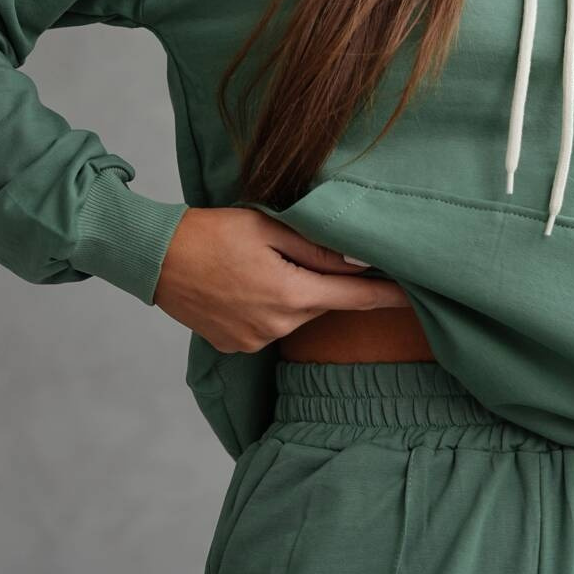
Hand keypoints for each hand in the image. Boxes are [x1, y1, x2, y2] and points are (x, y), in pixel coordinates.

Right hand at [152, 207, 411, 353]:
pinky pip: (270, 325)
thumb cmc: (211, 232)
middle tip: (297, 250)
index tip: (419, 296)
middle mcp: (277, 326)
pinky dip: (268, 305)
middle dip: (324, 281)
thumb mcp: (268, 227)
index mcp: (290, 294)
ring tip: (259, 263)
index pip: (355, 298)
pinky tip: (244, 283)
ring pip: (296, 314)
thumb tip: (358, 261)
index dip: (389, 296)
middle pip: (323, 303)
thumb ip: (317, 248)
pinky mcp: (236, 346)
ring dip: (293, 292)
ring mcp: (255, 340)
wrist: (154, 257)